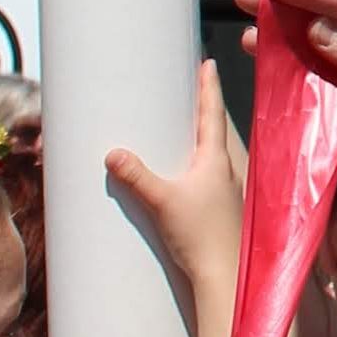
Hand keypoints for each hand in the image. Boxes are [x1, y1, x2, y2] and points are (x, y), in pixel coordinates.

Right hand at [105, 61, 246, 309]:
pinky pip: (205, 177)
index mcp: (215, 161)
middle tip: (193, 86)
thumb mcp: (162, 202)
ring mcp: (223, 191)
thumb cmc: (201, 236)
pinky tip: (181, 174)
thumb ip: (137, 177)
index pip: (212, 114)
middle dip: (203, 108)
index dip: (209, 87)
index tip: (209, 62)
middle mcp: (224, 171)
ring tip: (182, 126)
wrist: (223, 275)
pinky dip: (194, 165)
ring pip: (211, 154)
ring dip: (199, 137)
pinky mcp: (215, 210)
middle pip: (214, 130)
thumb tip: (112, 153)